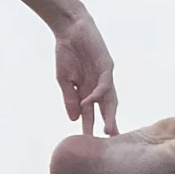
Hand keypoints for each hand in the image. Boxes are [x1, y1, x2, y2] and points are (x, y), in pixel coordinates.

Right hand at [52, 12, 116, 137]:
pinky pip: (104, 83)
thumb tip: (73, 119)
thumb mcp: (65, 80)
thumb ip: (70, 98)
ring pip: (110, 99)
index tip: (91, 144)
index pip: (91, 112)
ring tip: (108, 130)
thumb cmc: (67, 52)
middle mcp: (100, 85)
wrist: (69, 29)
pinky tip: (90, 103)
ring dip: (110, 114)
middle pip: (106, 109)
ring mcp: (105, 75)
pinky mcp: (106, 64)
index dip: (92, 126)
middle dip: (108, 125)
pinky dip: (98, 94)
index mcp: (89, 89)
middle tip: (109, 143)